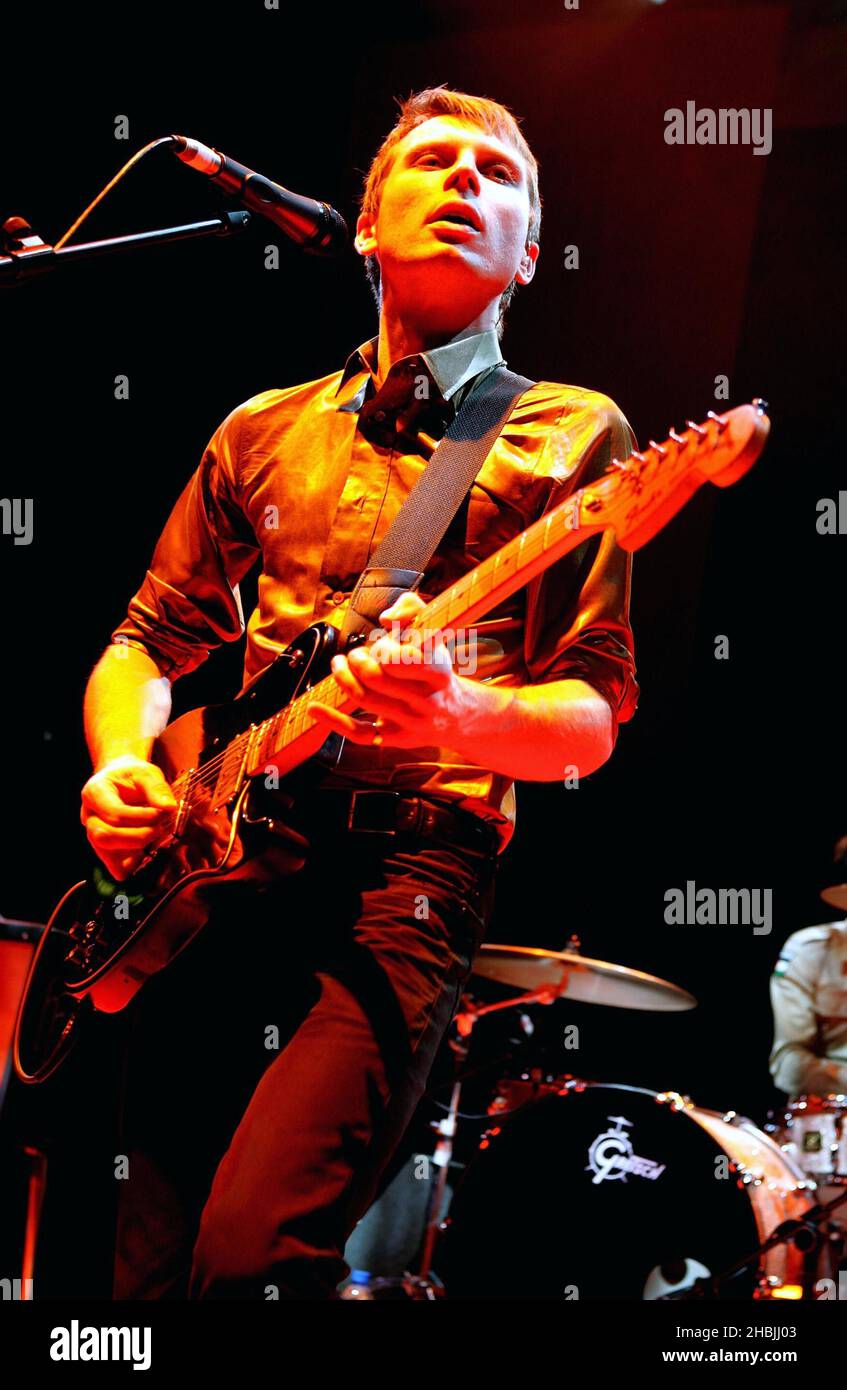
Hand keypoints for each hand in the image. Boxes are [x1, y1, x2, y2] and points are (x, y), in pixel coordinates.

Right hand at [81, 754, 176, 880]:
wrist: (122, 778)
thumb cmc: (133, 775)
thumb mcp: (147, 772)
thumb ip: (157, 788)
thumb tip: (169, 808)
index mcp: (95, 792)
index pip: (114, 813)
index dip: (141, 817)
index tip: (161, 813)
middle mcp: (88, 814)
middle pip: (102, 836)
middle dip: (136, 837)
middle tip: (158, 829)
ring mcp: (93, 832)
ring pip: (104, 852)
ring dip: (134, 850)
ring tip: (154, 838)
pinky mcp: (103, 846)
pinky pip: (112, 863)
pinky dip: (130, 864)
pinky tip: (145, 853)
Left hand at [307, 591, 468, 748]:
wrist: (457, 715)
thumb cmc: (436, 669)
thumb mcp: (435, 635)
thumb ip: (412, 609)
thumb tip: (386, 617)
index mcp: (438, 671)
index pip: (402, 658)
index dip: (383, 648)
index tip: (380, 644)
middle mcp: (426, 700)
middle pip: (377, 677)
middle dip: (357, 660)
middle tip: (355, 655)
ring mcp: (410, 722)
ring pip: (365, 699)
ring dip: (343, 678)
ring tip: (340, 666)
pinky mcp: (395, 739)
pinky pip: (359, 733)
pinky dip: (332, 720)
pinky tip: (314, 708)